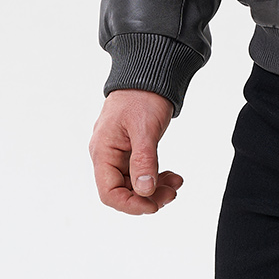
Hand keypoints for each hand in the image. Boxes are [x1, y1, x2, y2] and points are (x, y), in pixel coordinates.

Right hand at [89, 89, 182, 214]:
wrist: (149, 72)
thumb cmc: (142, 95)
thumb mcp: (144, 128)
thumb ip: (144, 159)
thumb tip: (145, 190)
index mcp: (103, 151)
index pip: (109, 192)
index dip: (130, 204)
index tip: (153, 205)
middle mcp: (107, 154)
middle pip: (122, 190)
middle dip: (147, 197)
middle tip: (172, 193)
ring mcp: (119, 152)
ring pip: (133, 183)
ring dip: (154, 188)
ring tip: (175, 184)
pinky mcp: (132, 148)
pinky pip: (141, 171)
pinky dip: (156, 176)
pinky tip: (171, 176)